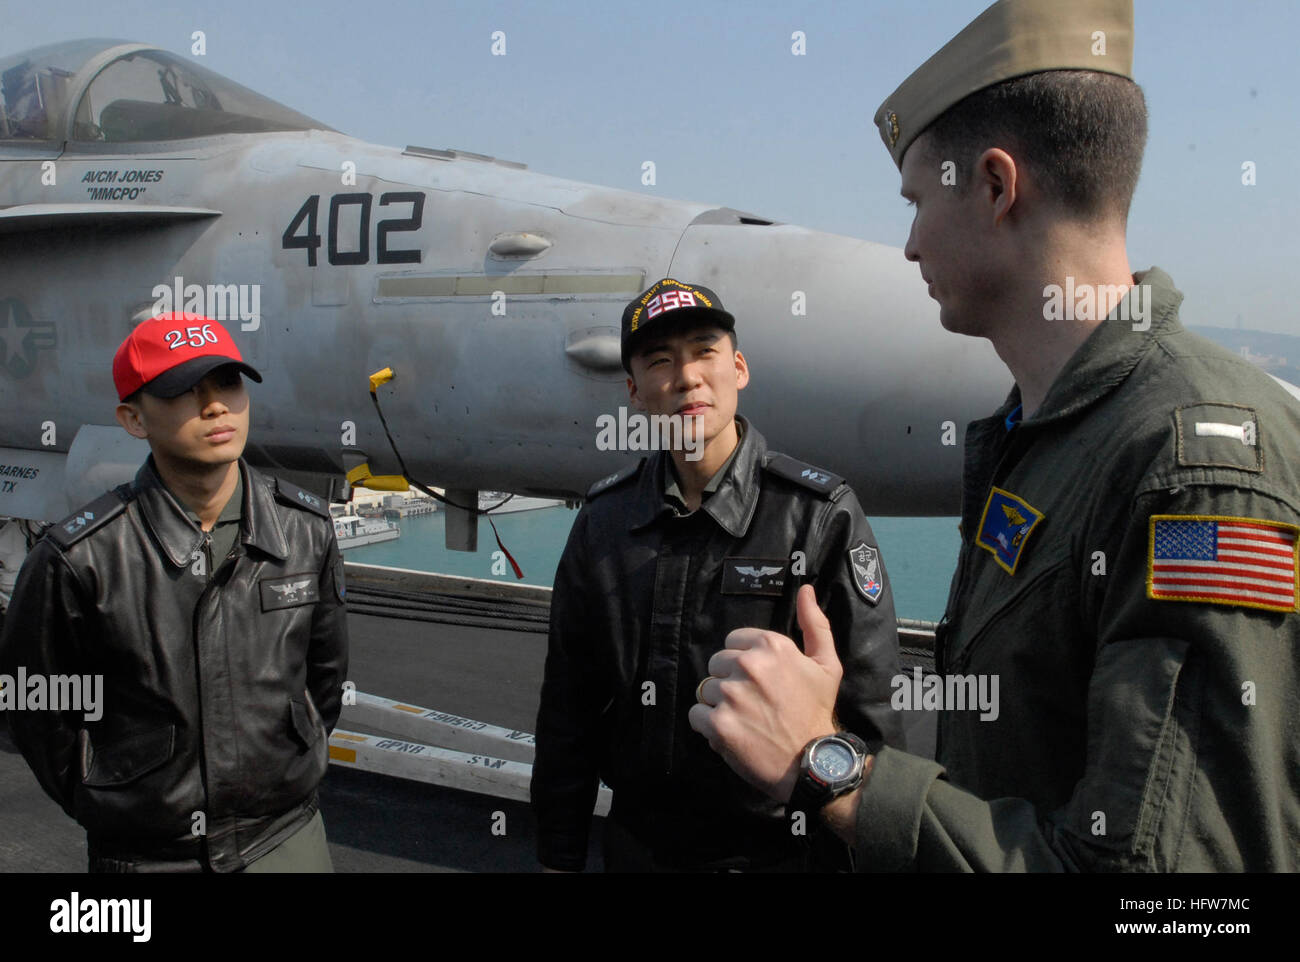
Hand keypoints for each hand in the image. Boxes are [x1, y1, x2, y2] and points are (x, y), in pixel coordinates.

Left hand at [688, 584, 841, 801]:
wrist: (814, 762)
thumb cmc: (817, 711)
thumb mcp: (826, 664)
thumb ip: (814, 624)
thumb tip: (805, 590)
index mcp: (771, 645)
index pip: (732, 642)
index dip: (743, 662)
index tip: (759, 681)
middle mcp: (749, 665)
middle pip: (716, 664)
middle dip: (730, 682)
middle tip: (753, 703)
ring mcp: (731, 694)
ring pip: (705, 689)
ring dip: (719, 705)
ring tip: (744, 719)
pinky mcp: (718, 723)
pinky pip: (696, 715)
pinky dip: (708, 726)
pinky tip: (731, 733)